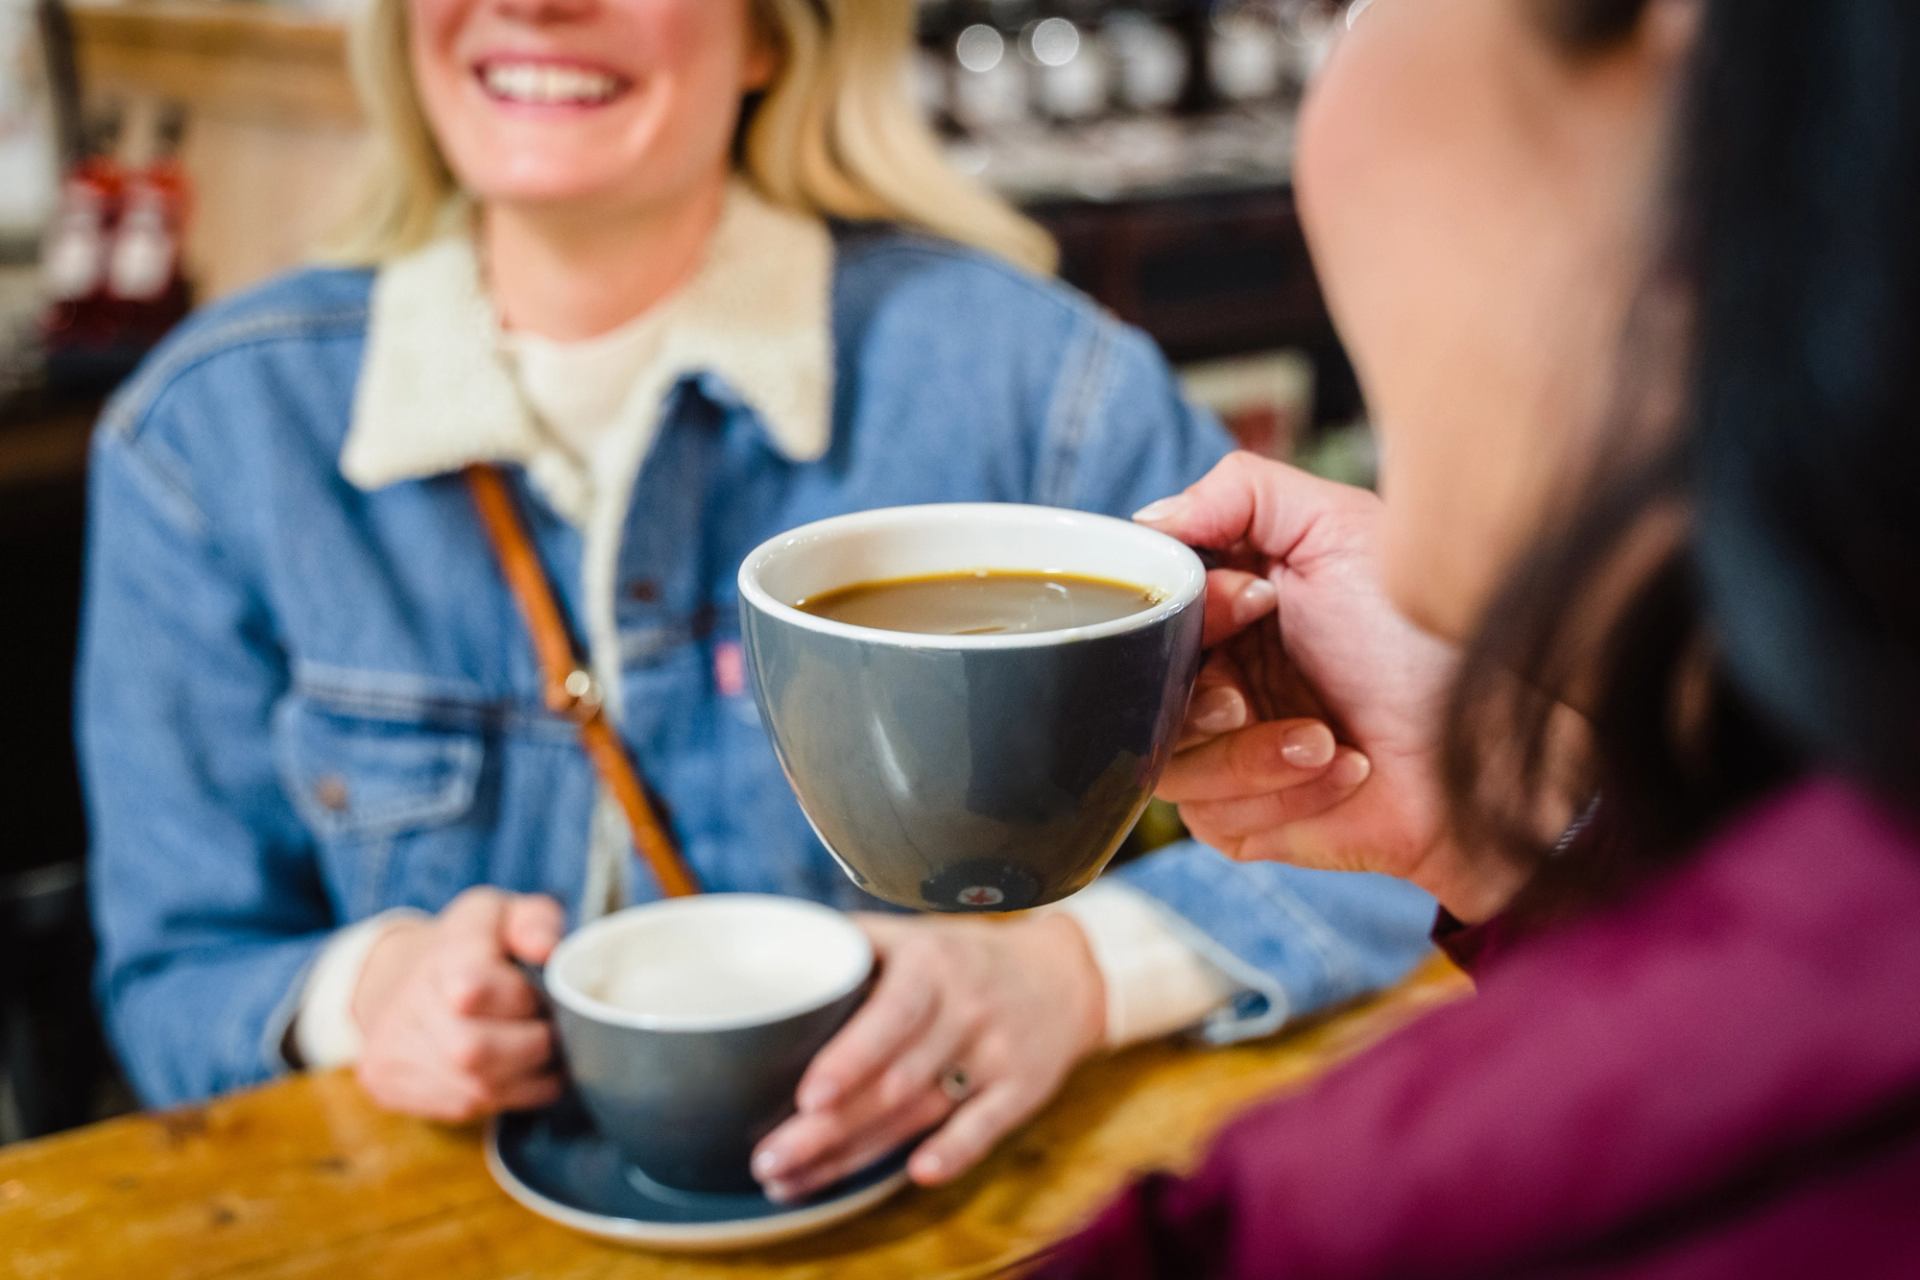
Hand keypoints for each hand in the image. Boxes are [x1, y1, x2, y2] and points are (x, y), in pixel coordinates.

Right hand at [352, 887, 565, 1122]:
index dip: (521, 1000)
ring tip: (538, 1054)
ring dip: (525, 1078)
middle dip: (531, 1047)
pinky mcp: (388, 1085)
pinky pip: (463, 1108)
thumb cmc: (474, 947)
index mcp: (443, 951)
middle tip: (548, 1033)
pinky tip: (514, 1074)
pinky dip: (505, 1096)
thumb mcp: (508, 915)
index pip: (474, 986)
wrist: (403, 978)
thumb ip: (537, 923)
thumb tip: (546, 951)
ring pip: (476, 1088)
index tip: (537, 996)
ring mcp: (391, 1049)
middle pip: (475, 1050)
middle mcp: (405, 1003)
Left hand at [750, 913, 1104, 1200]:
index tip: (808, 1097)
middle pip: (893, 1080)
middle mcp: (966, 1010)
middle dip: (827, 1128)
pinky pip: (985, 1128)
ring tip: (795, 1180)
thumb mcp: (917, 934)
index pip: (890, 1017)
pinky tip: (916, 1174)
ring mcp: (996, 1054)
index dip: (849, 1060)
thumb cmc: (965, 957)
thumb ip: (853, 944)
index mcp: (932, 965)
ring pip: (921, 1113)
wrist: (1064, 975)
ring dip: (857, 1153)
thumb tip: (778, 947)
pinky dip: (953, 1152)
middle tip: (769, 1160)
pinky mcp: (1021, 1092)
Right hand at [1139, 453, 1523, 920]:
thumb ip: (1241, 492)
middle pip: (1131, 691)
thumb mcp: (1339, 528)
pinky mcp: (1240, 823)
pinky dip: (1285, 789)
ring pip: (1166, 760)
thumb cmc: (1427, 639)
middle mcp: (1211, 679)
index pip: (1142, 608)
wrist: (1495, 745)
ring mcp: (1220, 754)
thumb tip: (1148, 517)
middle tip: (1254, 690)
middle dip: (1204, 689)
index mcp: (1221, 610)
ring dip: (1248, 750)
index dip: (1177, 609)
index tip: (1253, 601)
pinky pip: (1212, 813)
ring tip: (1323, 736)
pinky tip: (1347, 769)